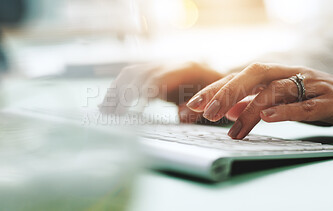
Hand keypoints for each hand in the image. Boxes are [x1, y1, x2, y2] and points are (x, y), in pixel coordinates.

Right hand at [99, 62, 222, 121]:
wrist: (218, 77)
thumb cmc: (219, 92)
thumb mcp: (215, 100)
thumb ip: (200, 107)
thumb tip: (181, 115)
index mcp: (189, 69)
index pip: (162, 77)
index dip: (146, 90)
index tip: (134, 107)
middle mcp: (171, 64)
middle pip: (141, 73)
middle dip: (125, 92)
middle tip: (114, 113)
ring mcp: (161, 65)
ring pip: (131, 73)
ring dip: (116, 90)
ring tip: (104, 109)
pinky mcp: (152, 71)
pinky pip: (130, 76)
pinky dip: (117, 88)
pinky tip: (107, 103)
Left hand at [186, 63, 332, 138]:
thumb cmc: (315, 99)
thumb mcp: (282, 99)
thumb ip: (256, 102)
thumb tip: (227, 110)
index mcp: (277, 73)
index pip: (241, 77)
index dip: (216, 89)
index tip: (194, 105)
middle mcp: (291, 73)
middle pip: (254, 75)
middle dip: (227, 92)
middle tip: (207, 113)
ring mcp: (311, 85)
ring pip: (276, 90)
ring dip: (251, 109)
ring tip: (233, 129)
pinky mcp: (330, 101)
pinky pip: (306, 105)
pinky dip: (286, 111)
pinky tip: (268, 118)